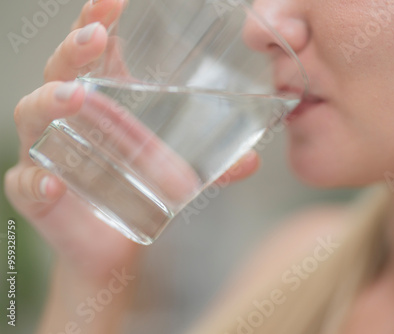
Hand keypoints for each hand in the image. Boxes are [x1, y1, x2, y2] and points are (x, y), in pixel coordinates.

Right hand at [4, 0, 258, 280]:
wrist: (114, 244)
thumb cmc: (138, 190)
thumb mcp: (177, 171)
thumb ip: (213, 166)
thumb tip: (254, 161)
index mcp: (101, 102)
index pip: (92, 52)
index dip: (95, 21)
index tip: (112, 1)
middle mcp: (68, 118)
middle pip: (60, 71)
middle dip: (74, 49)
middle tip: (95, 37)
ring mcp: (47, 152)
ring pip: (33, 115)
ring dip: (50, 102)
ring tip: (74, 97)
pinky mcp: (37, 194)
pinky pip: (26, 183)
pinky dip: (35, 182)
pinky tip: (52, 186)